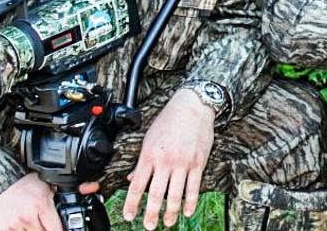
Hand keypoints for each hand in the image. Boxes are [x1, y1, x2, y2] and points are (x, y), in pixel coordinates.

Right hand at [0, 173, 98, 230]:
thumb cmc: (26, 184)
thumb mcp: (50, 184)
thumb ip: (74, 189)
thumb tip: (93, 187)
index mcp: (41, 204)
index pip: (57, 230)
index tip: (62, 228)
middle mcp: (27, 216)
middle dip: (46, 229)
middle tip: (45, 221)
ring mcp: (13, 224)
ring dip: (35, 230)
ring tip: (34, 222)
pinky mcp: (1, 229)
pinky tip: (24, 226)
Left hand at [122, 88, 214, 229]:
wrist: (192, 106)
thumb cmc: (170, 119)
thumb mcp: (149, 138)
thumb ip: (142, 161)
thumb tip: (132, 178)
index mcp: (149, 155)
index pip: (137, 185)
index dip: (132, 203)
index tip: (129, 216)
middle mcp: (165, 161)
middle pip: (156, 194)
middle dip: (151, 213)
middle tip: (148, 226)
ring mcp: (182, 163)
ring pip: (175, 194)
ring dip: (170, 212)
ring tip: (167, 223)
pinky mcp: (197, 163)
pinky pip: (194, 187)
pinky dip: (190, 202)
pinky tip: (187, 212)